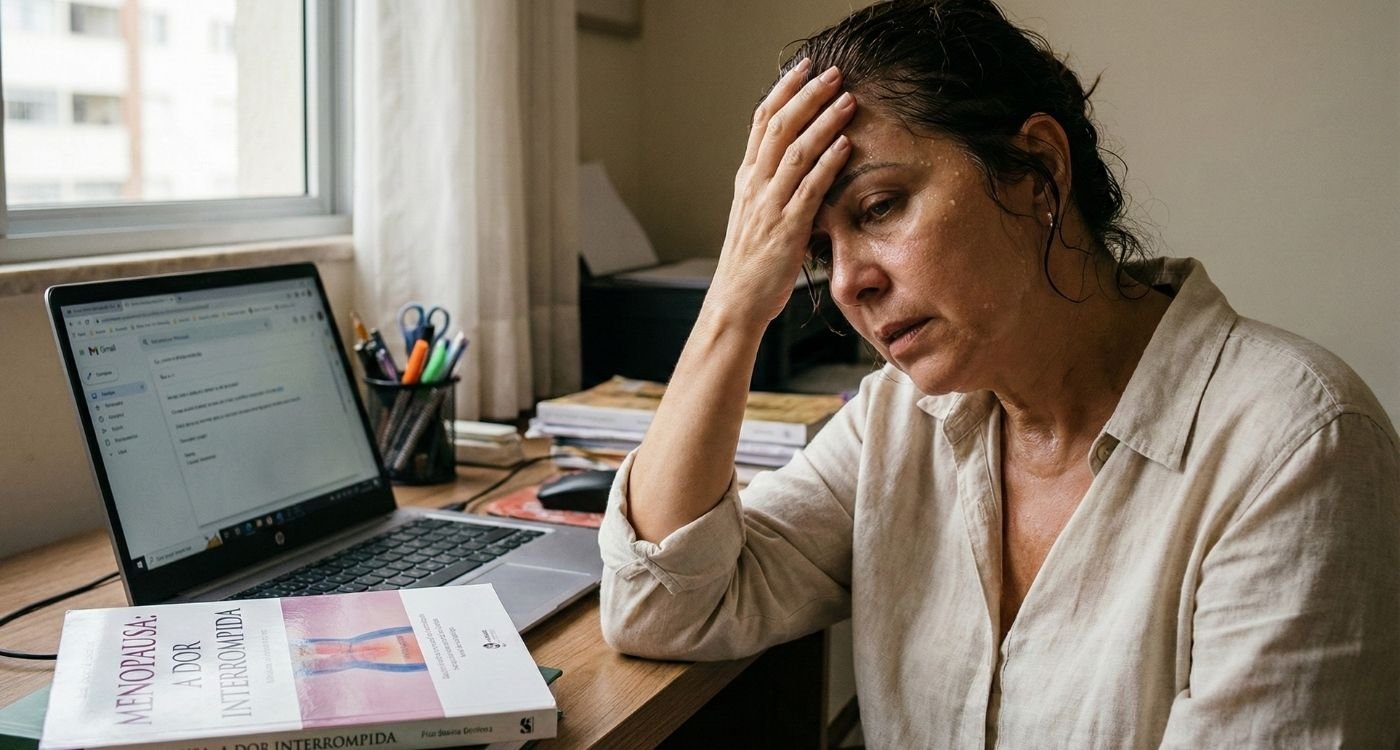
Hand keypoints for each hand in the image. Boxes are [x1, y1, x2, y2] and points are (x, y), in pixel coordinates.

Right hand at [707, 59, 855, 327]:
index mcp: (746, 179)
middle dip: (807, 95)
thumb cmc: (750, 264)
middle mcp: (754, 186)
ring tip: (848, 99)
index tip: (804, 68)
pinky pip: (809, 188)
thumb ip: (772, 188)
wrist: (735, 302)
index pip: (762, 122)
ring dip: (824, 122)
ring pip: (795, 151)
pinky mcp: (787, 229)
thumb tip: (798, 165)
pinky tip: (846, 145)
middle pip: (779, 127)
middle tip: (833, 73)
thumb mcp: (756, 216)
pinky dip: (828, 163)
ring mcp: (769, 206)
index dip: (783, 91)